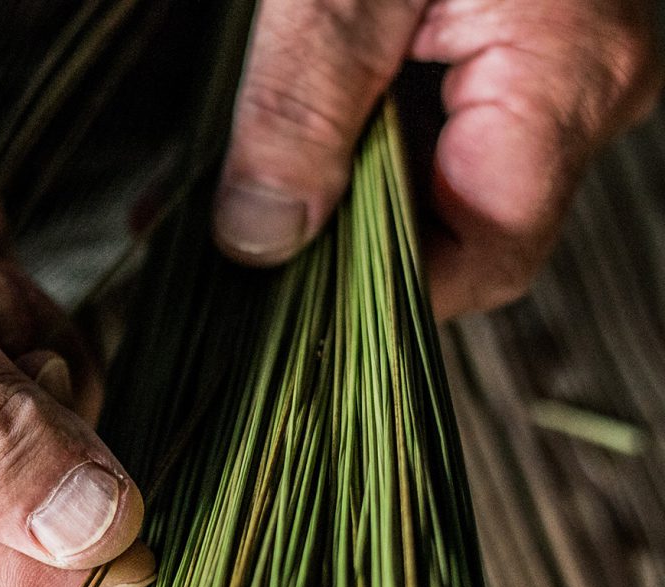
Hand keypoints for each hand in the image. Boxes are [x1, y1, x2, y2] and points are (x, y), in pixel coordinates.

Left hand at [213, 0, 662, 314]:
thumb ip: (303, 111)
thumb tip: (262, 238)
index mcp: (564, 76)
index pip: (489, 255)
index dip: (392, 296)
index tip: (296, 302)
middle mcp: (577, 86)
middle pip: (462, 230)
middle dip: (352, 251)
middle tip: (253, 249)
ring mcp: (550, 68)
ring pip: (441, 186)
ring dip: (340, 203)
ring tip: (247, 201)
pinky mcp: (508, 44)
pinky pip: (434, 131)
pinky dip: (355, 150)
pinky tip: (286, 149)